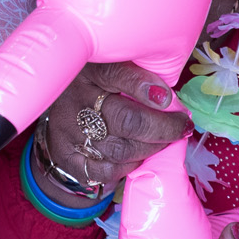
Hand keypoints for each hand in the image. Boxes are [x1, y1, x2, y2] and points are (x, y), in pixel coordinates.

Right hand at [35, 61, 190, 203]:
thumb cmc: (93, 85)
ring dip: (150, 148)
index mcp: (87, 73)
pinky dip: (129, 165)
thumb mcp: (111, 67)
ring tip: (163, 140)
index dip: (146, 88)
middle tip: (180, 126)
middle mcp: (74, 102)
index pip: (117, 74)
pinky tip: (137, 154)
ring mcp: (68, 134)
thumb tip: (167, 97)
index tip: (170, 100)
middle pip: (126, 121)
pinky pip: (106, 171)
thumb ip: (137, 75)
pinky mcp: (67, 158)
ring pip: (120, 151)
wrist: (57, 111)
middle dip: (162, 128)